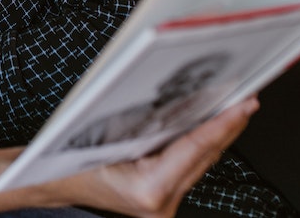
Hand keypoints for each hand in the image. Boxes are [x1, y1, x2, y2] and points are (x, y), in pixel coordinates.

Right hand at [49, 97, 257, 217]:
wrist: (51, 184)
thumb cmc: (69, 160)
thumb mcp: (105, 130)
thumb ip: (144, 120)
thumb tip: (180, 94)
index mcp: (150, 190)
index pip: (197, 148)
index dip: (223, 123)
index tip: (244, 105)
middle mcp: (161, 203)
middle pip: (205, 157)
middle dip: (228, 127)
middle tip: (247, 99)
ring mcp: (163, 205)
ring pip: (200, 164)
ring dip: (217, 136)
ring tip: (235, 109)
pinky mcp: (161, 201)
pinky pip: (188, 169)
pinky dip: (200, 147)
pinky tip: (210, 128)